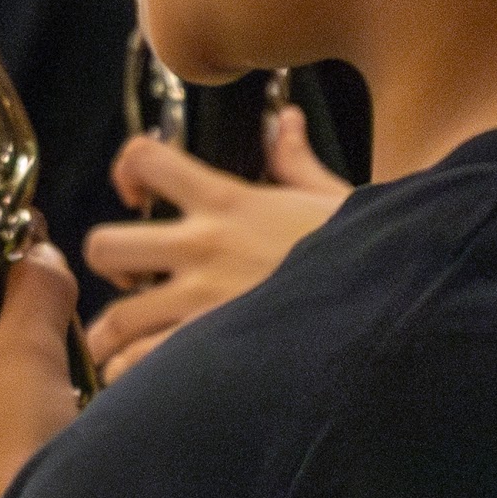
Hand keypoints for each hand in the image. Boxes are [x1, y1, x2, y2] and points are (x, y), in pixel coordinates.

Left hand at [80, 107, 348, 380]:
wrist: (393, 297)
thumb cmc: (367, 250)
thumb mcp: (331, 197)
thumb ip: (296, 160)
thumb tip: (287, 121)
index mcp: (228, 201)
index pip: (146, 158)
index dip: (128, 168)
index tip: (136, 193)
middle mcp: (203, 248)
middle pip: (103, 246)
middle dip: (104, 264)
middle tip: (128, 279)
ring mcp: (203, 301)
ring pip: (115, 318)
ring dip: (110, 332)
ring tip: (123, 342)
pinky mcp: (215, 348)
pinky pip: (144, 365)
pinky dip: (134, 374)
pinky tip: (147, 376)